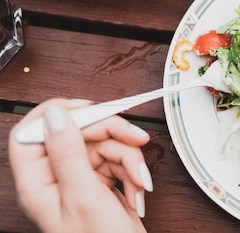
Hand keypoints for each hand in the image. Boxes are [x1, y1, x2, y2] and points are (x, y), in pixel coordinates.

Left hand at [9, 99, 151, 232]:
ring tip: (139, 180)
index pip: (33, 132)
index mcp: (38, 183)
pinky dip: (132, 171)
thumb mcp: (84, 197)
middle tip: (136, 139)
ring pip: (104, 145)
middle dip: (113, 135)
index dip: (60, 114)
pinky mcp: (99, 185)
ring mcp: (78, 182)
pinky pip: (117, 161)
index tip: (90, 110)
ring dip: (129, 158)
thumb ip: (68, 153)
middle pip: (79, 133)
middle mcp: (55, 179)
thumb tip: (55, 114)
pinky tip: (138, 190)